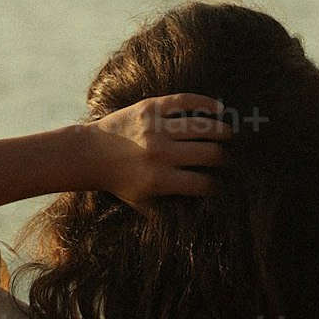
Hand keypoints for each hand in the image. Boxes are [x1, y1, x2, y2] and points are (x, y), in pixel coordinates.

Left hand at [84, 93, 236, 207]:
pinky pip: (185, 101)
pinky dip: (205, 103)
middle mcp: (159, 153)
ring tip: (228, 135)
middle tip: (228, 158)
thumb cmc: (118, 181)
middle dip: (224, 158)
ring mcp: (155, 128)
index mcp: (159, 180)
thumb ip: (167, 212)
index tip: (223, 183)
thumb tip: (198, 217)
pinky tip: (218, 108)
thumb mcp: (141, 203)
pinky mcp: (150, 108)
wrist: (89, 153)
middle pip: (209, 154)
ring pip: (203, 127)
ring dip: (222, 131)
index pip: (203, 183)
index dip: (218, 185)